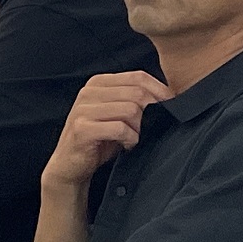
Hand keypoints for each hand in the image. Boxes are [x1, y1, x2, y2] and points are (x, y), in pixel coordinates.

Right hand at [41, 71, 172, 192]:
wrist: (71, 165)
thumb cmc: (100, 139)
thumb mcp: (117, 113)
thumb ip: (135, 100)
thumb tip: (171, 96)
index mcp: (98, 83)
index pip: (138, 77)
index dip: (160, 92)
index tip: (170, 108)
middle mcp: (88, 92)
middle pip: (137, 93)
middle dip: (151, 113)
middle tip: (150, 129)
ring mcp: (83, 110)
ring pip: (131, 110)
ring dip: (140, 129)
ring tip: (135, 138)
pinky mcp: (82, 129)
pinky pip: (120, 129)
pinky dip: (130, 139)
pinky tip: (127, 145)